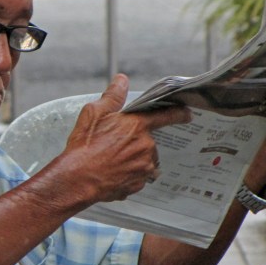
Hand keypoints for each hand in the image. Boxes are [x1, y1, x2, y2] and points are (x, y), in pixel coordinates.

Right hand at [63, 74, 190, 201]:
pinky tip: (111, 173)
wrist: (78, 179)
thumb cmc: (84, 146)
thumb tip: (122, 80)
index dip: (178, 113)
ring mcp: (144, 167)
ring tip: (110, 161)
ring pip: (144, 159)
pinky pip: (137, 177)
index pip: (165, 116)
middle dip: (135, 142)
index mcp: (137, 126)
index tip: (187, 114)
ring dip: (132, 159)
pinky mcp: (138, 184)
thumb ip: (113, 96)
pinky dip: (128, 174)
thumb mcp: (94, 113)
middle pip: (148, 141)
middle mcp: (146, 146)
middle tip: (113, 146)